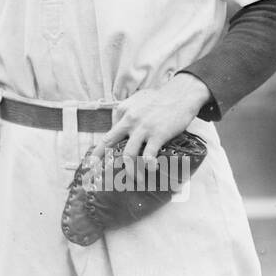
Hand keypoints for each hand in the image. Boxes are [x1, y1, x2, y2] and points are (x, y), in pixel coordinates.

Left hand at [93, 74, 211, 162]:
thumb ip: (126, 112)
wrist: (181, 95)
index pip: (108, 133)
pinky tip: (151, 169)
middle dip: (99, 158)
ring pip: (128, 154)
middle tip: (95, 172)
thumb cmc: (159, 99)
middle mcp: (129, 119)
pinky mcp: (157, 134)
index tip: (96, 162)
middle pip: (109, 142)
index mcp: (122, 111)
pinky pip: (149, 155)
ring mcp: (143, 128)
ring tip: (135, 180)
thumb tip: (118, 125)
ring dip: (130, 171)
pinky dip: (148, 165)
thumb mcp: (137, 100)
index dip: (100, 150)